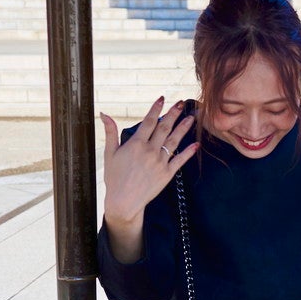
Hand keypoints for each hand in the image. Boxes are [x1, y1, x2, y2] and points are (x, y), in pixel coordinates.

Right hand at [101, 98, 196, 227]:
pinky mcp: (167, 174)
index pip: (149, 122)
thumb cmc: (114, 178)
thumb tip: (104, 114)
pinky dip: (189, 152)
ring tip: (192, 117)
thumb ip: (110, 132)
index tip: (162, 98)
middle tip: (180, 103)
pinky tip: (196, 144)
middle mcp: (150, 151)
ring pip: (174, 141)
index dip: (156, 109)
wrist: (124, 201)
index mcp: (136, 144)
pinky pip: (180, 160)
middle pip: (164, 128)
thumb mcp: (110, 153)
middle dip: (173, 114)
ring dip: (184, 128)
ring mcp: (160, 162)